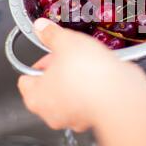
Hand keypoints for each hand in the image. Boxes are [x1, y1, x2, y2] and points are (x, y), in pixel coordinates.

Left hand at [17, 18, 145, 131]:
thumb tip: (41, 27)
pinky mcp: (92, 118)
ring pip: (68, 94)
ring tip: (87, 63)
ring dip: (75, 80)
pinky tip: (99, 75)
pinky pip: (87, 100)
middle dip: (59, 70)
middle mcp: (51, 113)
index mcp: (35, 96)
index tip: (50, 53)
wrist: (119, 93)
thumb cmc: (87, 74)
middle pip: (48, 86)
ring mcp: (73, 118)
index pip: (26, 79)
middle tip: (70, 56)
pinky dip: (91, 89)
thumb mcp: (65, 42)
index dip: (39, 63)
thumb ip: (50, 34)